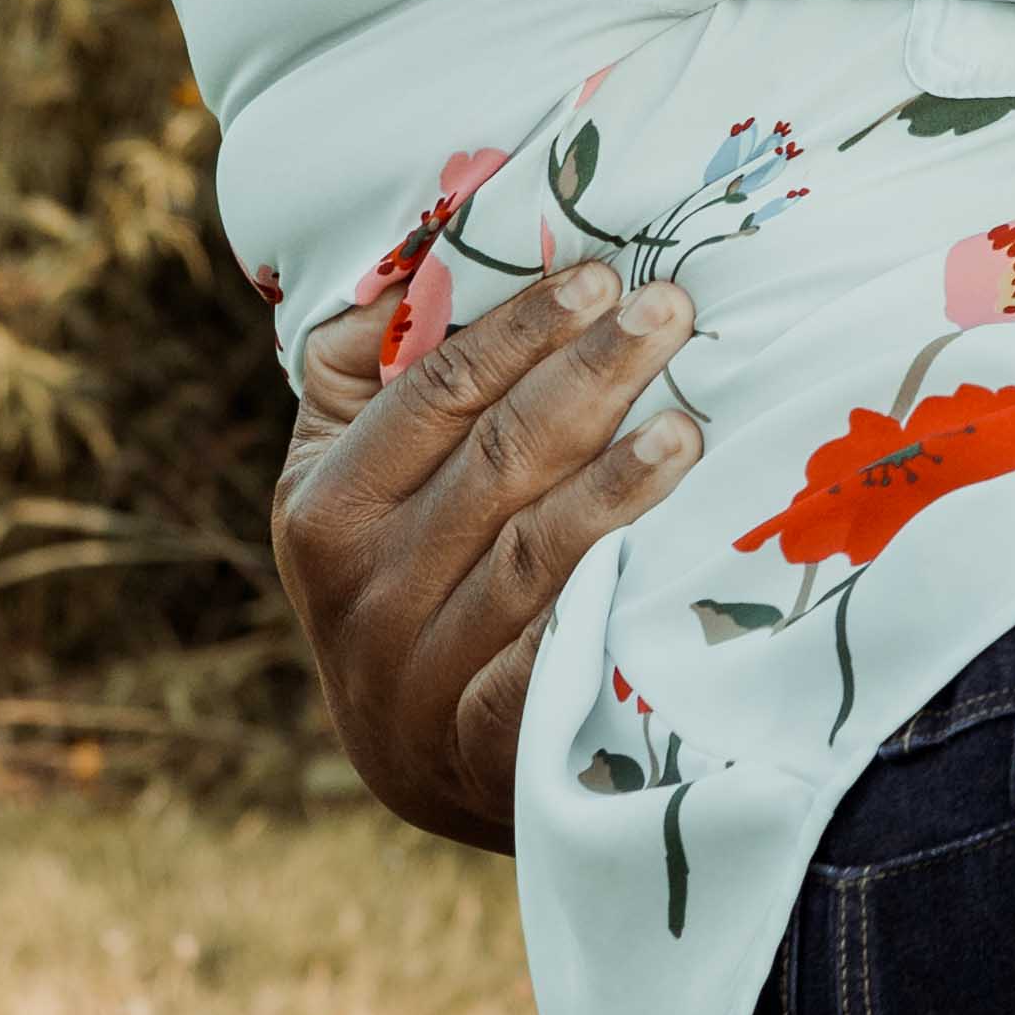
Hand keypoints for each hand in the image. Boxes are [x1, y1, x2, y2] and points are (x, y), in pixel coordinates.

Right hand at [272, 261, 707, 851]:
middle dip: (589, 376)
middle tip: (668, 309)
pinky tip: (668, 563)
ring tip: (690, 425)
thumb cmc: (401, 571)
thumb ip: (373, 372)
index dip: (514, 331)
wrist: (419, 759)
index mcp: (324, 507)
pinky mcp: (481, 744)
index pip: (430, 396)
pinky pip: (549, 669)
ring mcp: (421, 673)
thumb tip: (425, 255)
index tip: (595, 275)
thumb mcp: (351, 479)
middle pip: (495, 462)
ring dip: (616, 486)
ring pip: (534, 557)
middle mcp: (364, 590)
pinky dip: (601, 613)